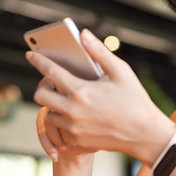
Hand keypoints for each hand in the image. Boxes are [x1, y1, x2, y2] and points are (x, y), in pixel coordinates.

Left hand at [26, 29, 172, 163]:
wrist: (144, 134)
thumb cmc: (135, 99)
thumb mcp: (120, 71)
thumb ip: (99, 51)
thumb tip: (83, 34)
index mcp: (81, 91)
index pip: (50, 72)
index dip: (38, 60)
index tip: (30, 54)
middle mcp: (72, 111)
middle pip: (41, 95)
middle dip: (43, 86)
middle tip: (53, 82)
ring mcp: (73, 128)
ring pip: (49, 113)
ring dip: (55, 104)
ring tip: (69, 98)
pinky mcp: (77, 140)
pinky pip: (61, 129)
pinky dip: (66, 120)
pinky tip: (79, 114)